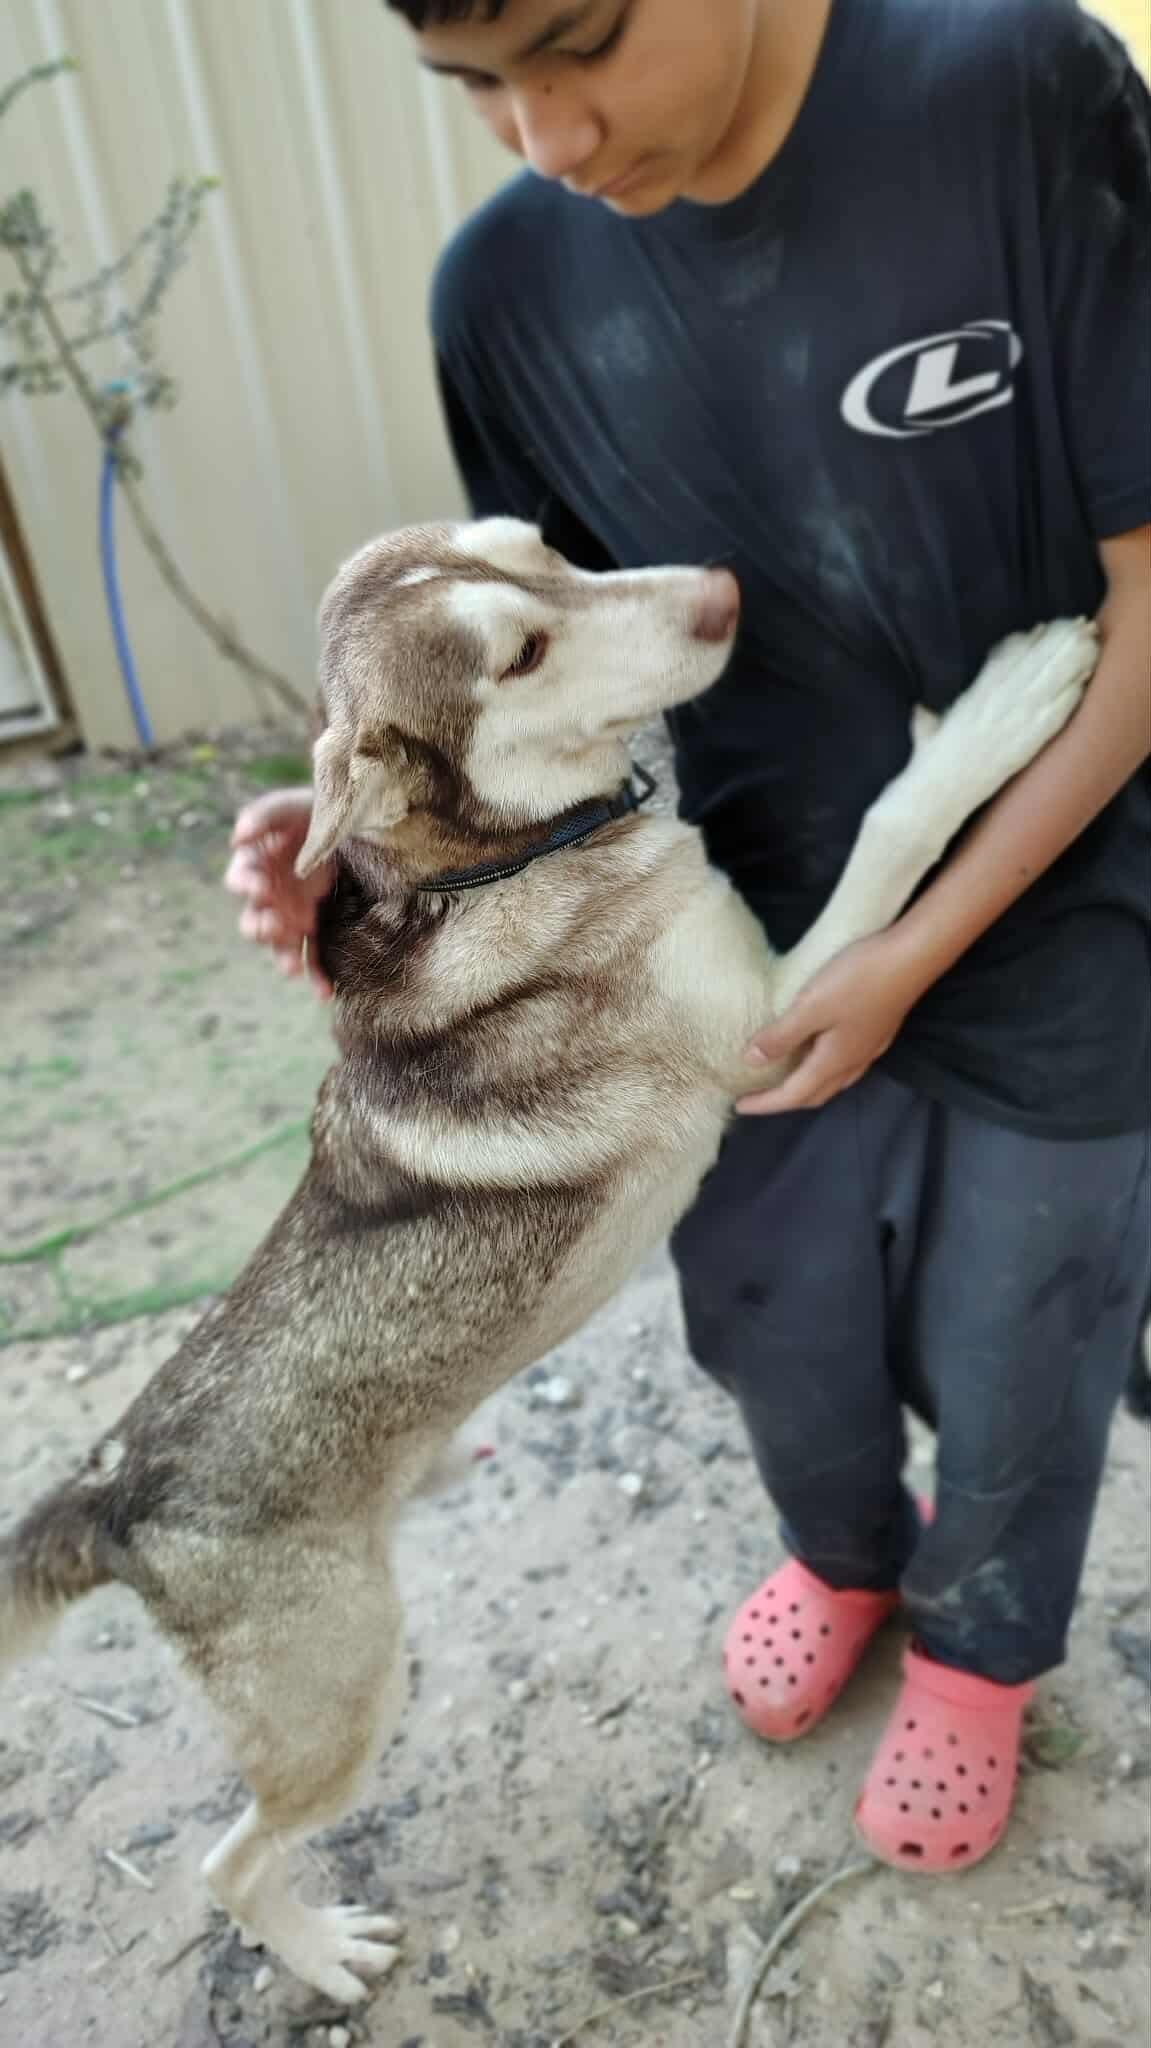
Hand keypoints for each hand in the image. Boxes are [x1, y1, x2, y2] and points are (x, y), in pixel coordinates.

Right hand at [224, 788, 333, 996]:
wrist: (355, 827)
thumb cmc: (316, 813)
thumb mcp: (294, 805)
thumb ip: (265, 815)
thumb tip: (237, 837)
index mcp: (257, 864)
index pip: (241, 878)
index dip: (245, 883)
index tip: (257, 885)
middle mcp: (270, 895)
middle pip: (254, 919)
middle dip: (260, 926)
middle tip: (274, 924)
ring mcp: (291, 915)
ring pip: (279, 944)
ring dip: (282, 957)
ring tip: (291, 967)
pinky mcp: (316, 929)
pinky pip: (313, 957)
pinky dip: (316, 977)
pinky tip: (324, 994)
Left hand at [737, 932, 926, 1114]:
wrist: (912, 957)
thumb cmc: (858, 979)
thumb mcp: (811, 1005)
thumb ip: (781, 1035)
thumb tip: (751, 1061)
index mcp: (833, 1061)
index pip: (793, 1094)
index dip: (765, 1103)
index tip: (739, 1106)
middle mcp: (853, 1062)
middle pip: (815, 1094)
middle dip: (785, 1101)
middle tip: (758, 1097)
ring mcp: (869, 1048)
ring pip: (833, 1082)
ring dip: (806, 1087)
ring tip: (784, 1079)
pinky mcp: (878, 1032)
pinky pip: (845, 1065)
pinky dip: (824, 1070)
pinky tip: (819, 1053)